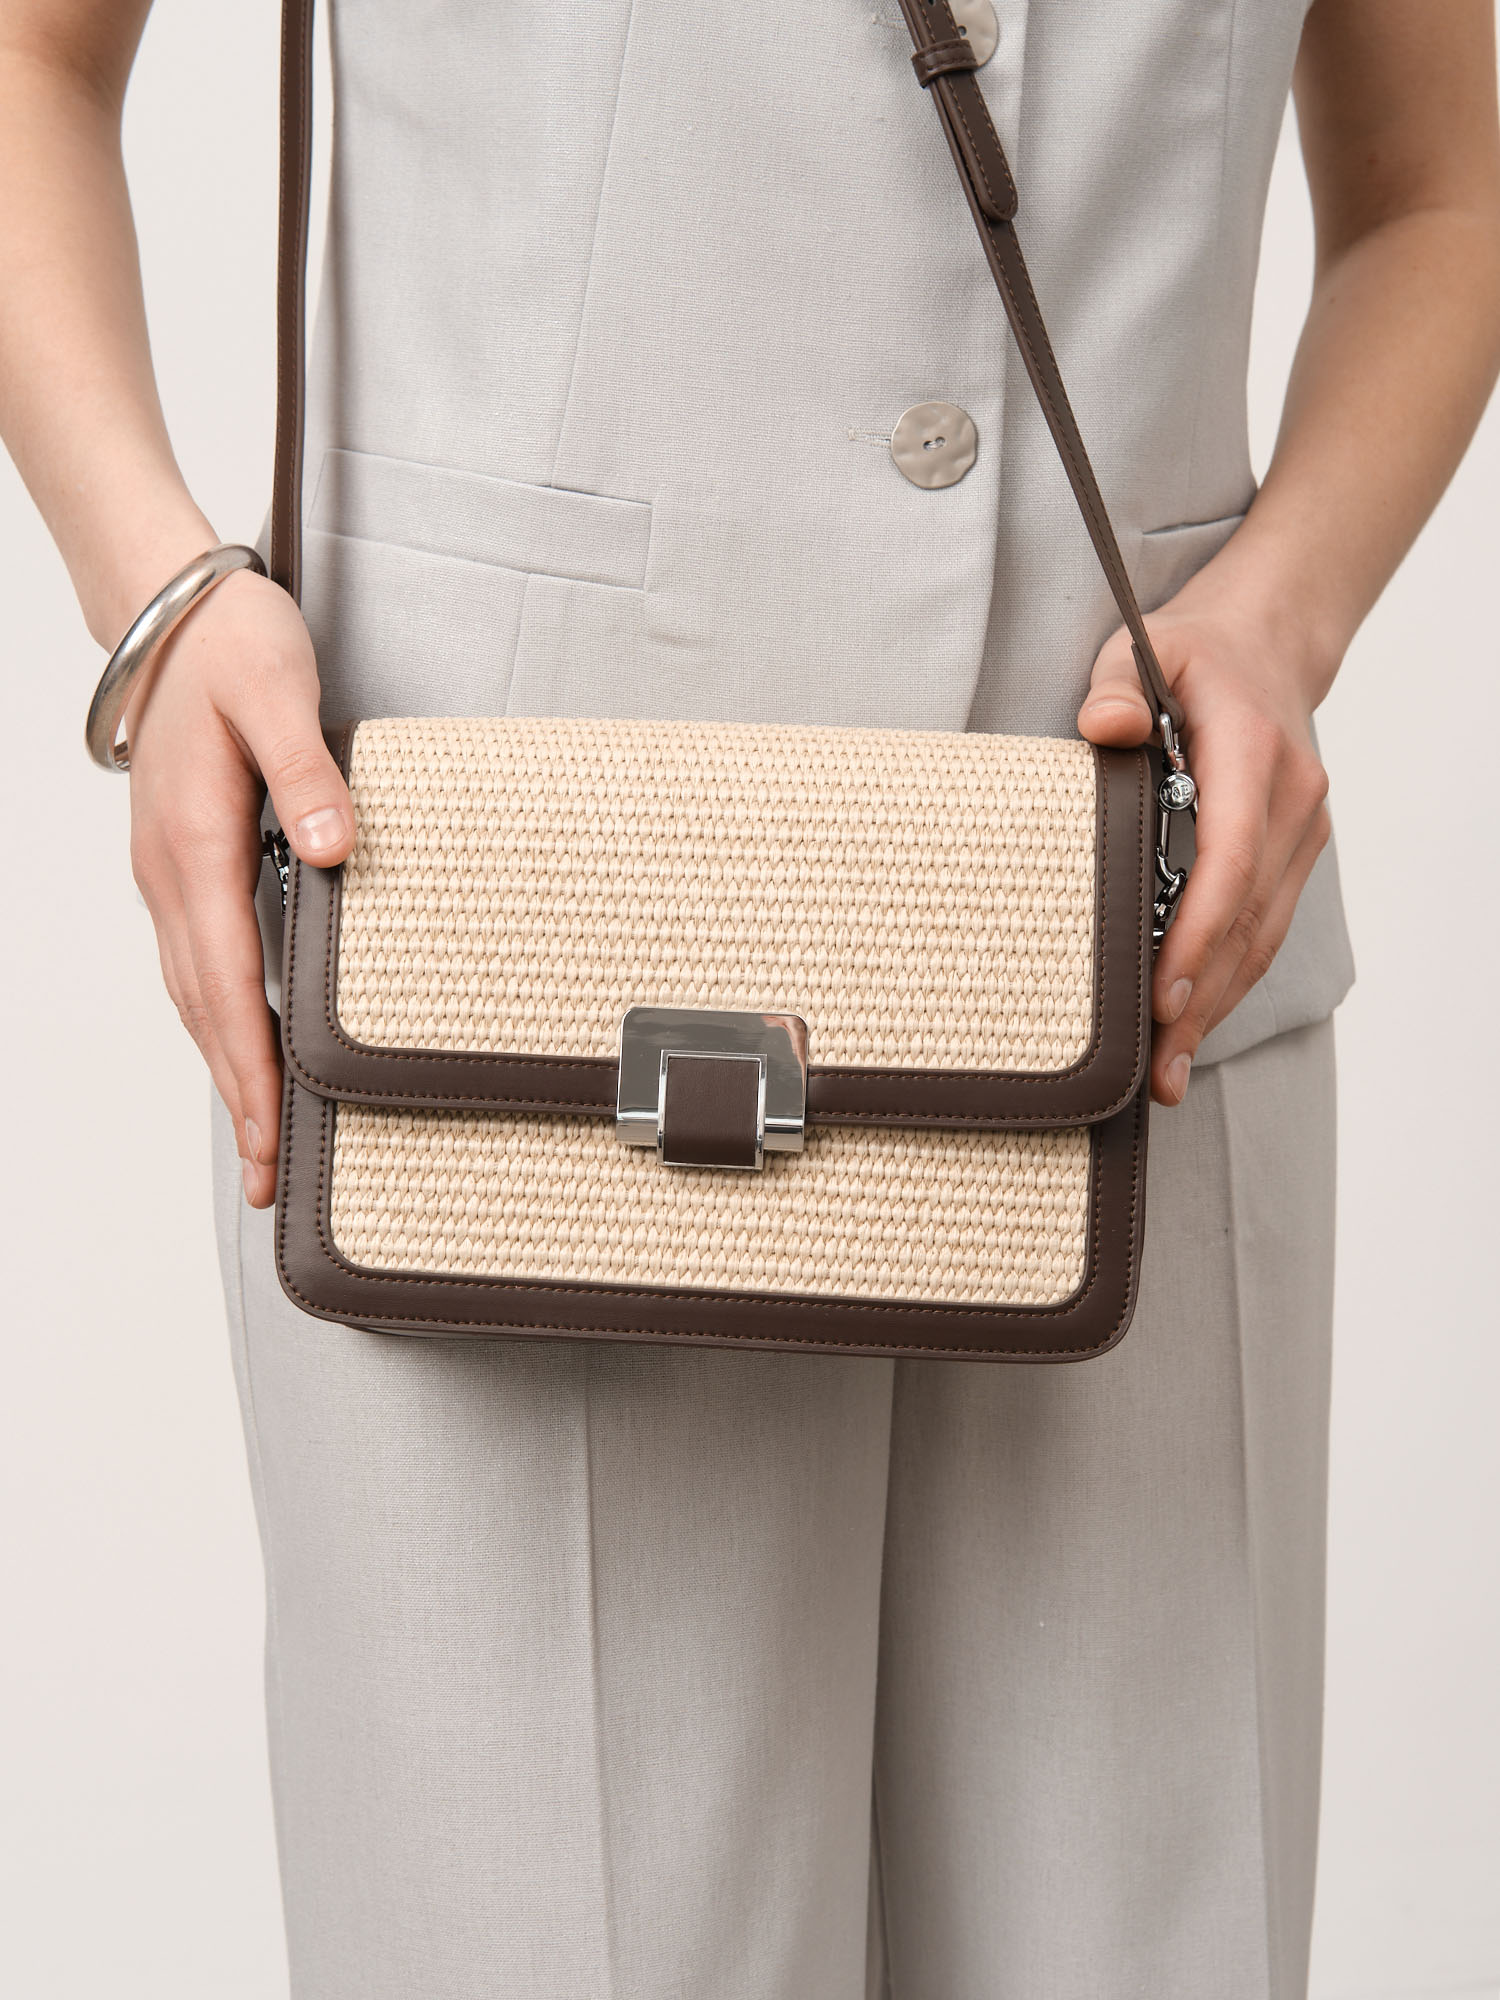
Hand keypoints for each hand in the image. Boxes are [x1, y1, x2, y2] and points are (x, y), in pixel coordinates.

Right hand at [123, 568, 354, 1205]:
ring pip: (196, 994)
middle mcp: (171, 873)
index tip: (273, 1134)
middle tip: (270, 1177)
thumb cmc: (229, 644)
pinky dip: (218, 1017)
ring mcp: (169, 872)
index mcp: (196, 844)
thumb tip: (339, 848)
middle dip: (238, 1096)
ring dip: (225, 1066)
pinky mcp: (181, 862)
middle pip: (205, 1011)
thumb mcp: (277, 691)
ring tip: (259, 1133)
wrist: (169, 608)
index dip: (252, 1066)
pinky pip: (198, 961)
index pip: (228, 982)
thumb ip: (307, 773)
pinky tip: (242, 1043)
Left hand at [1078, 580, 1331, 1106]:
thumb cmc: (1193, 653)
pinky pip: (1263, 927)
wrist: (1268, 640)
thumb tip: (1105, 727)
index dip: (1197, 931)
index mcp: (1253, 751)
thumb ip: (1115, 687)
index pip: (1230, 856)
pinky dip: (1228, 979)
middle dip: (1201, 997)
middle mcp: (1291, 799)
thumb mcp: (1142, 647)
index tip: (1161, 992)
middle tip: (1157, 1068)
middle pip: (1247, 918)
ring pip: (1261, 935)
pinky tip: (1193, 1025)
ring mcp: (1300, 831)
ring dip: (1217, 1005)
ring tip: (1170, 1071)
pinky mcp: (1292, 852)